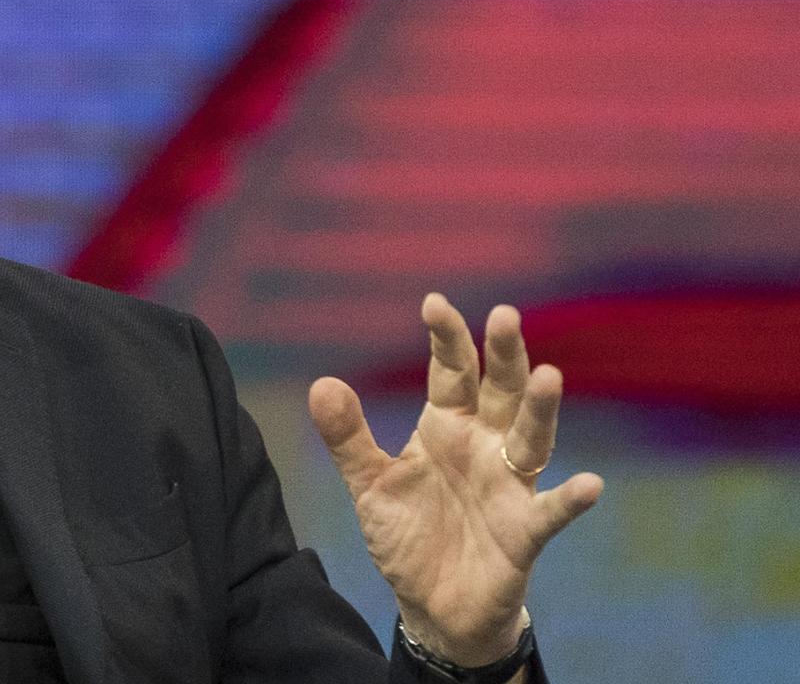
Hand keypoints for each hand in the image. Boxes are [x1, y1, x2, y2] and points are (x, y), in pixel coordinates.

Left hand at [308, 294, 602, 666]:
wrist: (433, 606)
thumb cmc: (409, 535)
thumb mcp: (370, 484)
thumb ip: (348, 438)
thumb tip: (322, 383)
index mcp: (447, 427)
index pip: (451, 372)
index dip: (446, 339)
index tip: (433, 303)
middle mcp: (485, 447)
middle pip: (500, 391)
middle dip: (503, 354)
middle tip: (504, 314)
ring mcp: (509, 486)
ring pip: (531, 438)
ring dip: (540, 409)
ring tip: (547, 375)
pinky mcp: (524, 532)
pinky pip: (550, 512)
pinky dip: (569, 499)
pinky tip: (588, 484)